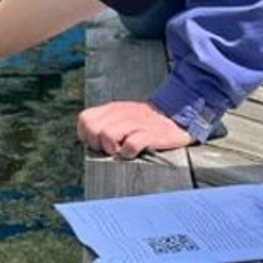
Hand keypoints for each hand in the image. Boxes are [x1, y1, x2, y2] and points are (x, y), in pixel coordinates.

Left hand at [77, 101, 193, 157]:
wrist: (178, 117)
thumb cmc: (147, 123)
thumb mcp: (123, 117)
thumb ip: (106, 124)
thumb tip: (90, 142)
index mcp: (113, 109)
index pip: (84, 119)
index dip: (87, 135)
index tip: (98, 143)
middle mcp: (122, 113)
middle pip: (92, 129)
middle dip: (97, 144)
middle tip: (111, 149)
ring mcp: (136, 122)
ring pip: (107, 136)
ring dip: (112, 149)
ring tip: (122, 151)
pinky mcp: (151, 134)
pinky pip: (130, 145)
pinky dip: (130, 152)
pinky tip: (134, 153)